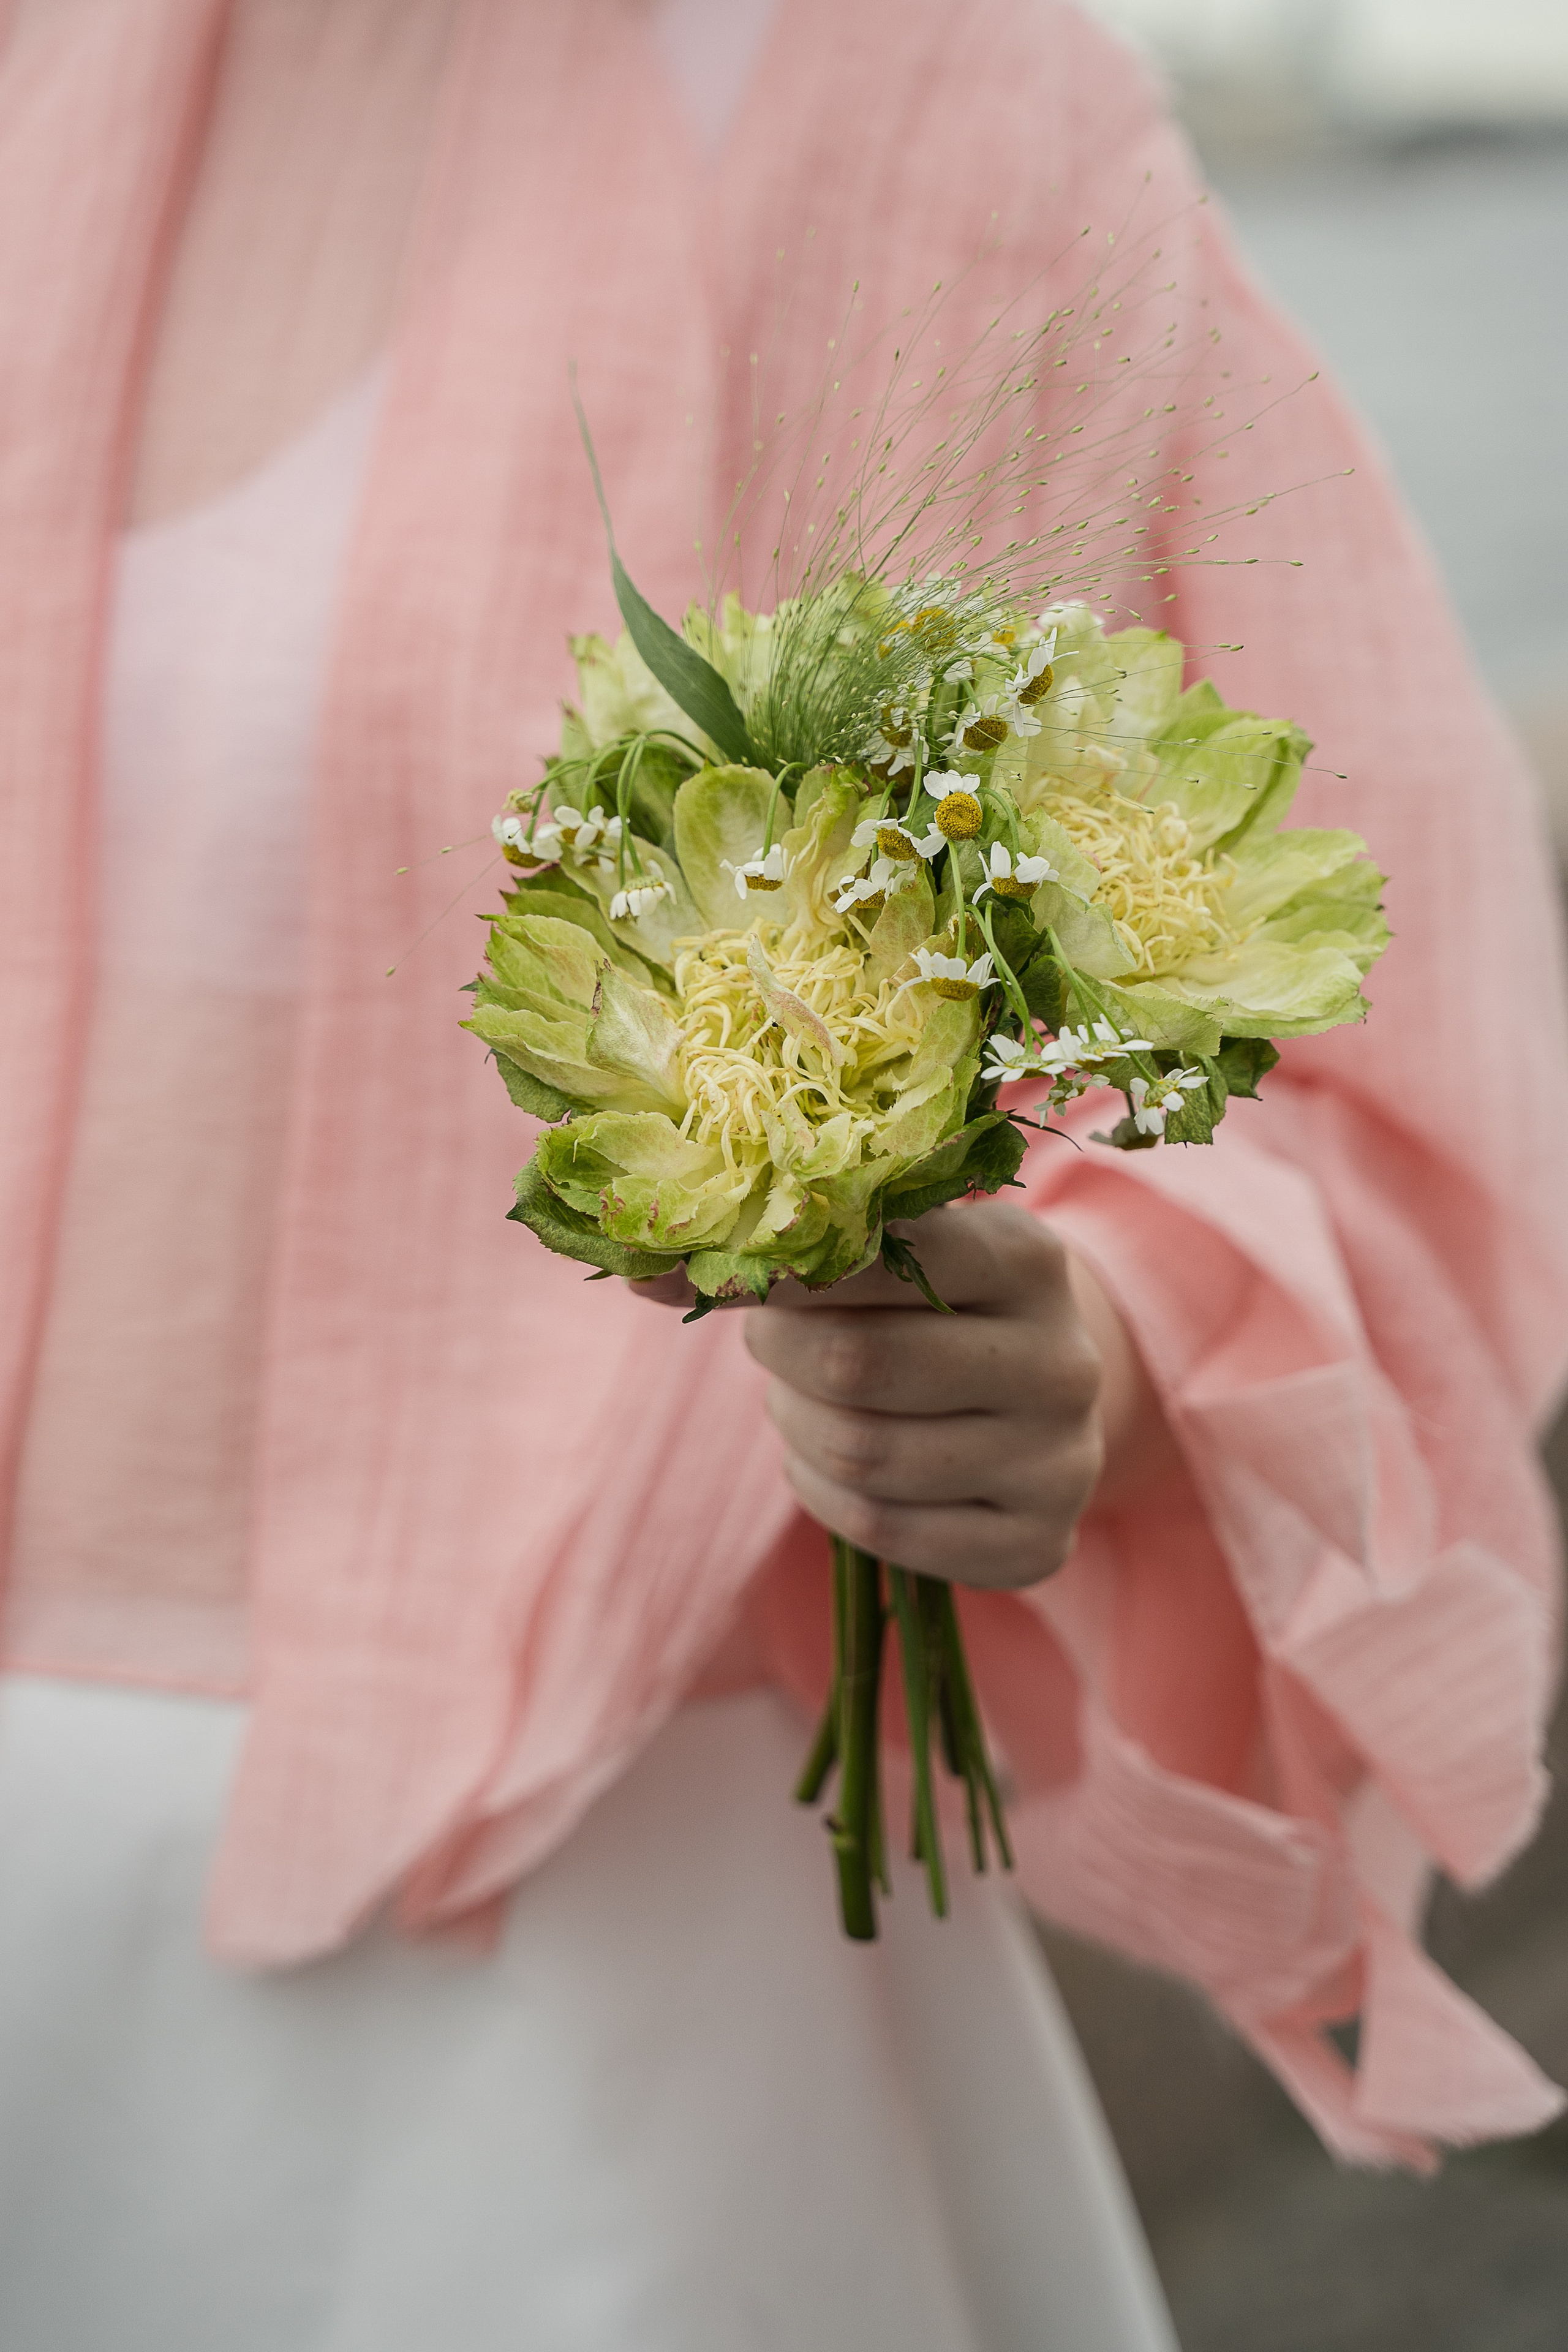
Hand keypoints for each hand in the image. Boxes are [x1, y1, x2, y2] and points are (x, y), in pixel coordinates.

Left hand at [633, 1202, 1168, 1589]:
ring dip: (795, 1425)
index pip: (883, 1256)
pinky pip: (882, 1528)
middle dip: (781, 1352)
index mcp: (1030, 1259)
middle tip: (766, 1339)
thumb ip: (802, 1250)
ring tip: (798, 1399)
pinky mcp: (1036, 1545)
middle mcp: (1062, 1362)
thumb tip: (643, 1270)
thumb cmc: (941, 1301)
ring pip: (862, 1453)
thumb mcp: (905, 1249)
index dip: (780, 1270)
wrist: (1043, 1389)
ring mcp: (1060, 1462)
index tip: (713, 1273)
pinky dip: (824, 1492)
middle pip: (857, 1364)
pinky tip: (828, 1460)